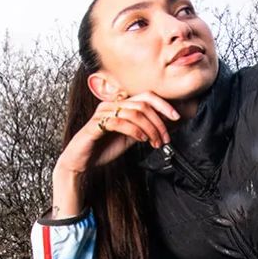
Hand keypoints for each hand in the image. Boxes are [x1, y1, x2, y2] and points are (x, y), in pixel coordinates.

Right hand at [52, 92, 181, 216]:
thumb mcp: (130, 138)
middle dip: (159, 122)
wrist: (81, 161)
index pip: (146, 97)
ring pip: (133, 113)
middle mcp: (111, 105)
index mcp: (120, 105)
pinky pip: (119, 122)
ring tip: (155, 143)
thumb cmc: (103, 148)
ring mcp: (103, 113)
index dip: (163, 105)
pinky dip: (135, 131)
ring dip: (150, 129)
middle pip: (142, 104)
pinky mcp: (96, 125)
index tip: (176, 117)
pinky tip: (141, 140)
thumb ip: (144, 129)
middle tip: (165, 138)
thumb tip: (166, 126)